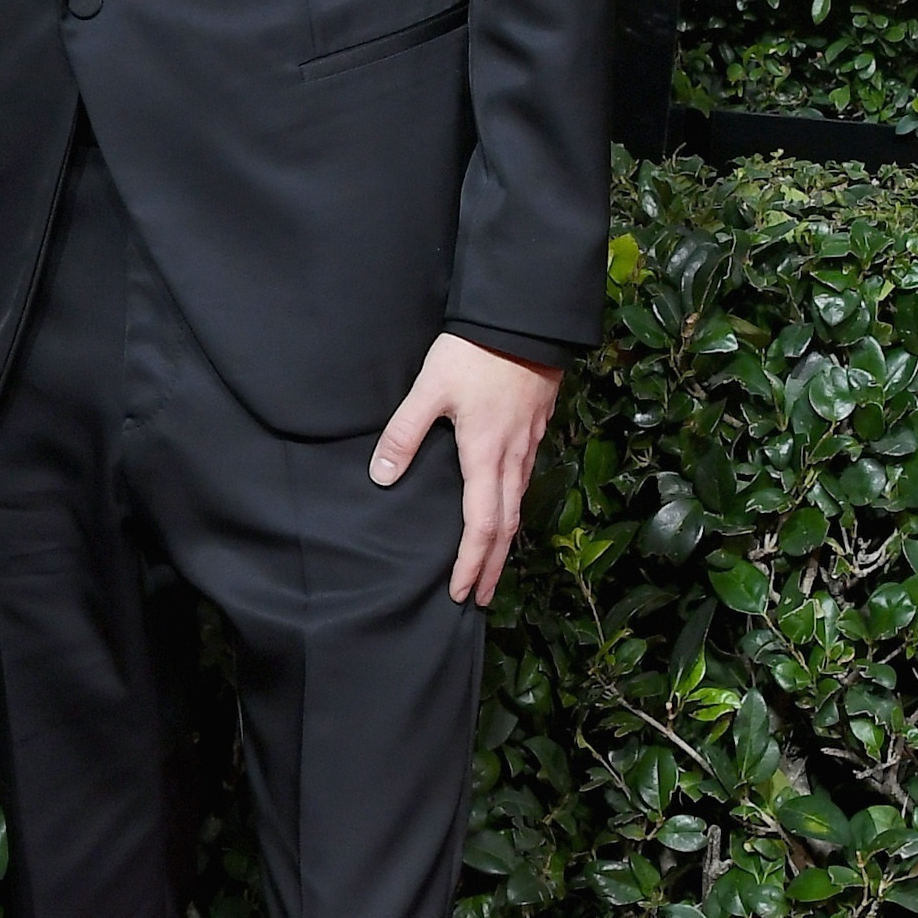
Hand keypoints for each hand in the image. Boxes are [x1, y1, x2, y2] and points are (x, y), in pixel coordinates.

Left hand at [369, 334, 561, 608]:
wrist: (523, 320)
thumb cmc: (475, 353)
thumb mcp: (429, 389)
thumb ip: (403, 433)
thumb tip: (382, 476)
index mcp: (486, 456)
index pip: (482, 526)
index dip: (472, 563)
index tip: (462, 592)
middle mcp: (513, 459)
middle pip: (506, 527)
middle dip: (492, 567)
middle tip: (480, 598)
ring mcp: (529, 445)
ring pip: (519, 506)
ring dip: (504, 542)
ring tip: (491, 565)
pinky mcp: (535, 430)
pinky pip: (525, 483)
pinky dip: (513, 510)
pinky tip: (503, 511)